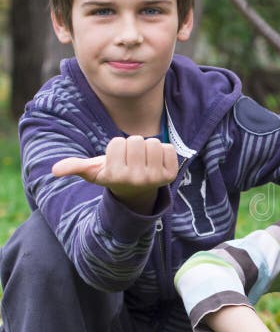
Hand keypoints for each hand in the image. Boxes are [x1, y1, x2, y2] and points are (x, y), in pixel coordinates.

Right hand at [52, 136, 178, 213]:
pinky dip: (163, 151)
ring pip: (153, 142)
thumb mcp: (93, 172)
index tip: (117, 160)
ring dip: (148, 147)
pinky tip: (155, 162)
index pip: (119, 142)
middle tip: (131, 159)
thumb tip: (55, 170)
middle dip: (133, 145)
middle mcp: (136, 179)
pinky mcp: (171, 175)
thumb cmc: (112, 174)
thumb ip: (75, 167)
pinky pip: (169, 148)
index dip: (117, 147)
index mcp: (116, 175)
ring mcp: (155, 178)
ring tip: (143, 160)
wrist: (136, 191)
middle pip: (137, 140)